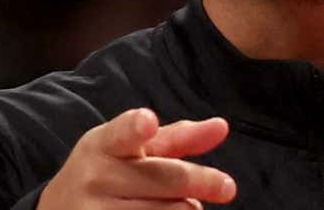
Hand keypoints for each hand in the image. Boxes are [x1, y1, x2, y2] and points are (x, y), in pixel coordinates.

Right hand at [38, 108, 236, 208]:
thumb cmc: (108, 172)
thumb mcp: (132, 148)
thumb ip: (177, 137)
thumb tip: (221, 126)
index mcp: (104, 144)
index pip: (122, 134)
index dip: (136, 128)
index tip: (148, 121)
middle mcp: (96, 176)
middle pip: (167, 178)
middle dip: (203, 182)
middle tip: (227, 187)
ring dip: (187, 209)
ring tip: (180, 204)